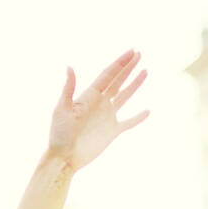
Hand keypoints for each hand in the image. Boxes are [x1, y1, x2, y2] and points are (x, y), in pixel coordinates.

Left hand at [48, 49, 148, 171]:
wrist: (64, 157)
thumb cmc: (59, 134)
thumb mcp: (62, 109)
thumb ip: (68, 89)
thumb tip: (69, 67)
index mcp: (89, 96)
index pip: (108, 75)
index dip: (120, 63)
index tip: (132, 51)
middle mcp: (100, 104)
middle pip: (117, 81)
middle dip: (128, 68)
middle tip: (139, 53)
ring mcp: (107, 117)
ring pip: (125, 96)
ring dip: (135, 84)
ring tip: (145, 71)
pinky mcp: (112, 132)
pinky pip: (128, 122)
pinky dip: (138, 118)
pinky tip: (147, 111)